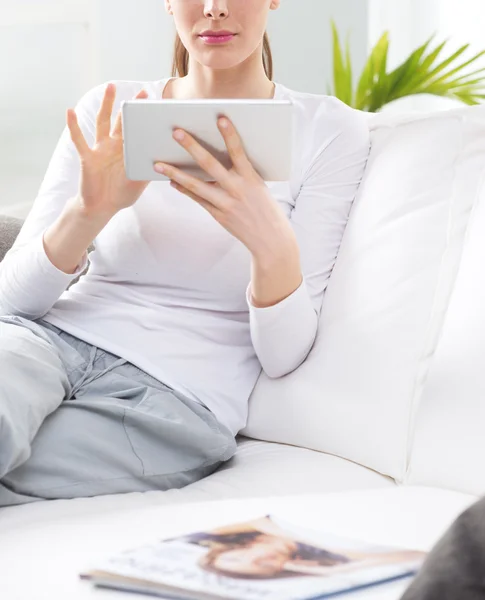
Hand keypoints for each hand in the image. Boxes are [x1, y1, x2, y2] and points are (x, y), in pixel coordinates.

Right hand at [67, 83, 150, 218]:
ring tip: (111, 87)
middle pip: (123, 121)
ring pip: (102, 122)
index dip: (146, 121)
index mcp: (128, 151)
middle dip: (132, 107)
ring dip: (106, 104)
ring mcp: (100, 149)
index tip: (158, 108)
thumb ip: (148, 171)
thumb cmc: (121, 195)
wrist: (101, 207)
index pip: (138, 131)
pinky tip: (71, 111)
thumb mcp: (140, 183)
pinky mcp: (87, 157)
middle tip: (143, 92)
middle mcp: (114, 146)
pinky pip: (79, 139)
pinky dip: (74, 126)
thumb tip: (164, 162)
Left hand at [154, 117, 296, 257]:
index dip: (230, 135)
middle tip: (176, 132)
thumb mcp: (260, 187)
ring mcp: (226, 204)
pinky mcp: (219, 215)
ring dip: (175, 173)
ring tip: (158, 164)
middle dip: (192, 146)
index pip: (239, 152)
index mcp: (251, 179)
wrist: (271, 240)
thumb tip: (222, 158)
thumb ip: (243, 173)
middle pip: (209, 165)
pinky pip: (198, 200)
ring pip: (196, 185)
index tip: (220, 118)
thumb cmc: (267, 210)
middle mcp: (237, 190)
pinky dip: (184, 190)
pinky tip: (173, 181)